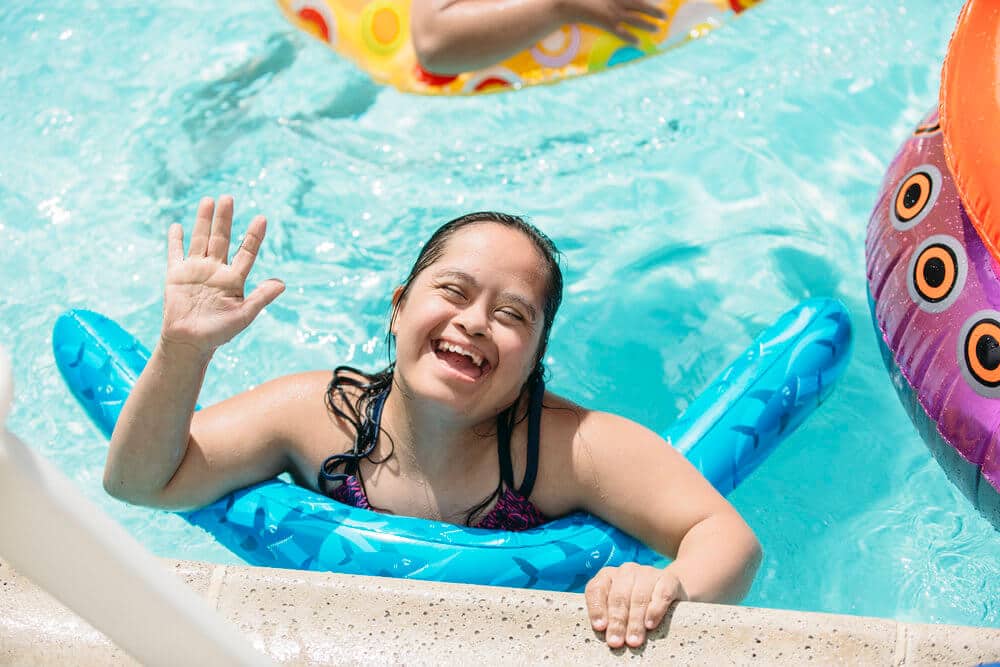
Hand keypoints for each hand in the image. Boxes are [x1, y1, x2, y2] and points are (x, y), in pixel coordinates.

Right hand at [161, 196, 284, 355]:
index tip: (262, 218)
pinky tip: (177, 226)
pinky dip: (176, 240)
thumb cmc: (219, 333)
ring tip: (209, 201)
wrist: (189, 343)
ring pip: (201, 239)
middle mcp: (216, 270)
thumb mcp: (244, 315)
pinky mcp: (176, 275)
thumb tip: (282, 284)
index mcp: (234, 279)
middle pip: (222, 239)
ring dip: (204, 221)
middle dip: (225, 219)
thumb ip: (261, 298)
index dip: (254, 235)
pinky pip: (175, 253)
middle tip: (229, 198)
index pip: (247, 251)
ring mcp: (195, 271)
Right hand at [555, 0, 664, 43]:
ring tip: (657, 29)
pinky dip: (630, 37)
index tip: (659, 2)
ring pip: (634, 19)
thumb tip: (616, 8)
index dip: (647, 0)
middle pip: (640, 7)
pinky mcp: (606, 23)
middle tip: (665, 17)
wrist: (569, 3)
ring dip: (647, 24)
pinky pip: (621, 32)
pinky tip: (638, 42)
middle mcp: (617, 2)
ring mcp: (612, 13)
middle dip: (654, 11)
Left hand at [584, 563, 686, 647]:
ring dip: (635, 620)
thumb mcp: (619, 608)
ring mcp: (648, 573)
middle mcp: (626, 571)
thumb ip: (608, 617)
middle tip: (616, 642)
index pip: (596, 589)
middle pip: (618, 596)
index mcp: (608, 576)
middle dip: (617, 621)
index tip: (600, 628)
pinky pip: (661, 593)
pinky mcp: (669, 579)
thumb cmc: (636, 605)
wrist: (671, 590)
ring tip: (633, 640)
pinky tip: (650, 624)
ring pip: (639, 596)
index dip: (597, 608)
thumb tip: (604, 636)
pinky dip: (655, 610)